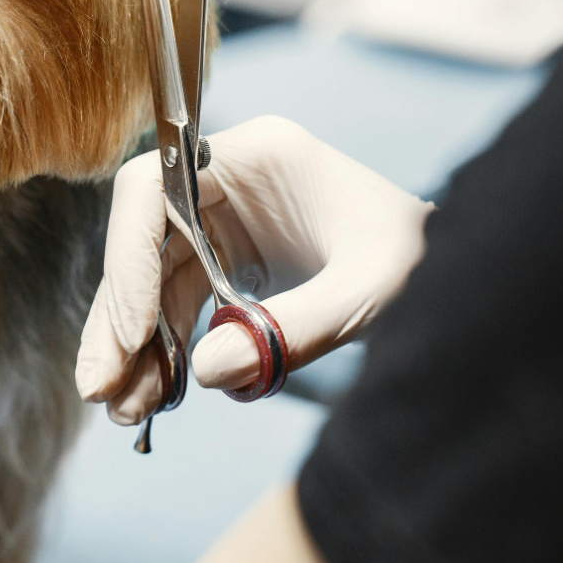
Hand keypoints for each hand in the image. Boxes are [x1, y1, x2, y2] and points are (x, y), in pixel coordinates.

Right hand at [75, 115, 433, 422]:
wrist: (462, 271)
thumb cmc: (424, 259)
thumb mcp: (372, 290)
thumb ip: (293, 329)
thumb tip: (209, 371)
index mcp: (255, 153)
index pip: (152, 190)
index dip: (126, 259)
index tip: (127, 333)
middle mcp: (226, 179)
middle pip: (141, 243)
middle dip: (119, 319)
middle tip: (100, 388)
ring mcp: (223, 218)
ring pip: (151, 280)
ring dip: (135, 346)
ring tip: (123, 409)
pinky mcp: (228, 258)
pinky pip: (179, 304)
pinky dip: (164, 351)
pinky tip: (155, 396)